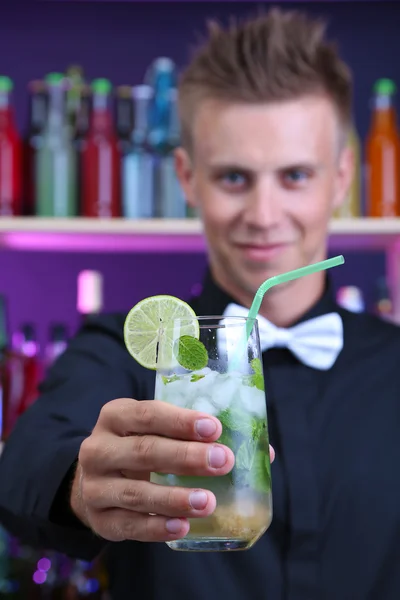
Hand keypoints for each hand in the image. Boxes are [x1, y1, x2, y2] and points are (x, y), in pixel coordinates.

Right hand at [71, 398, 274, 543]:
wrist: (96, 479)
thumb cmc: (140, 446)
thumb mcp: (158, 431)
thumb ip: (200, 435)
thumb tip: (265, 452)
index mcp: (116, 416)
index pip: (147, 414)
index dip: (181, 421)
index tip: (214, 428)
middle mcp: (98, 448)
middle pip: (144, 451)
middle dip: (186, 457)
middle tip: (223, 462)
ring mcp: (94, 486)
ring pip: (136, 493)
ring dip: (175, 497)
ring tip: (208, 501)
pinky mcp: (99, 519)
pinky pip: (129, 526)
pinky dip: (157, 527)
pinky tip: (183, 525)